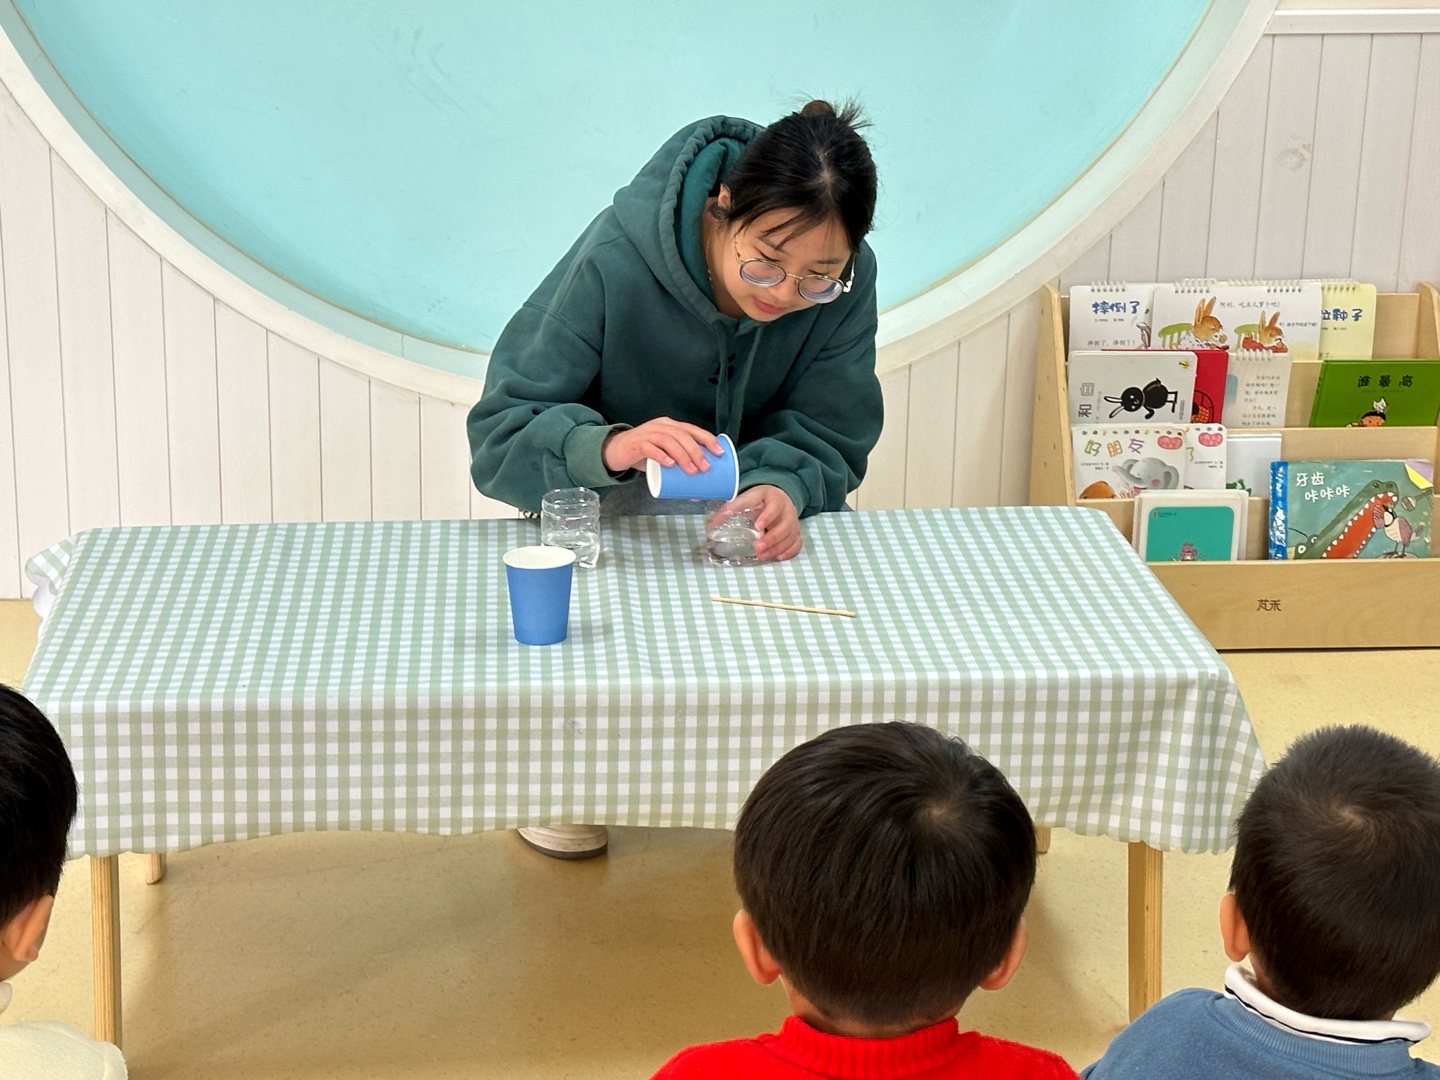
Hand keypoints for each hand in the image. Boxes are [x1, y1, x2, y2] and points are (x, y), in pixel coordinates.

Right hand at [603, 418, 723, 474]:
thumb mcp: (663, 455)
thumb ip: (677, 467)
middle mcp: (661, 426)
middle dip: (697, 451)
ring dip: (683, 455)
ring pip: (668, 440)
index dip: (707, 439)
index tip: (719, 453)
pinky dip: (661, 455)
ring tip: (691, 470)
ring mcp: (648, 433)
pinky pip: (650, 448)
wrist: (615, 450)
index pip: (692, 429)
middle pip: (682, 435)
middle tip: (705, 468)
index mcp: (670, 426)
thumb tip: (697, 491)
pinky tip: (669, 464)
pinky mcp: (636, 444)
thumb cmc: (644, 453)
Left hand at [713, 485, 800, 561]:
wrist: (778, 496)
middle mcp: (788, 511)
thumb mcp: (746, 498)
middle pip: (785, 526)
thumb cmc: (760, 499)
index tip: (757, 527)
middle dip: (771, 539)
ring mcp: (794, 522)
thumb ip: (730, 509)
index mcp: (776, 499)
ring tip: (762, 556)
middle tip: (757, 547)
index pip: (775, 507)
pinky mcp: (795, 532)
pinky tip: (778, 557)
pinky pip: (797, 543)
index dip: (767, 517)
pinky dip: (789, 552)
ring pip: (790, 537)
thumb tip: (711, 524)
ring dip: (777, 548)